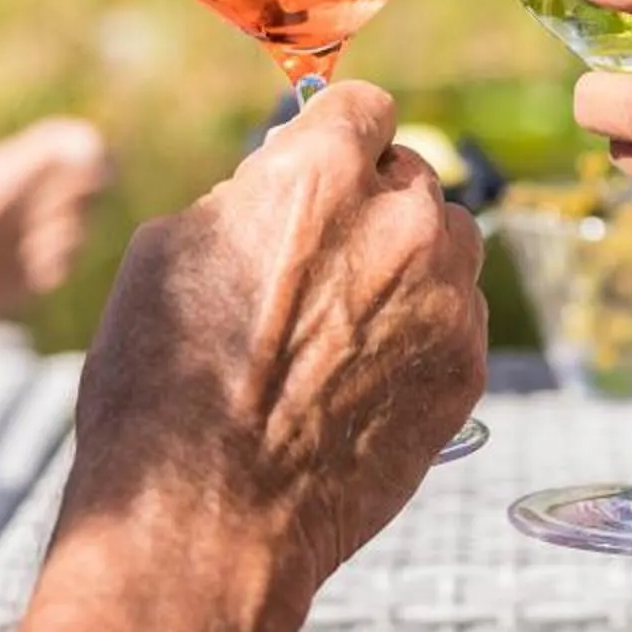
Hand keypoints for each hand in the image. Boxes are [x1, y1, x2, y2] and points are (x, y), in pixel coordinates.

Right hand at [60, 82, 485, 609]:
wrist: (205, 524)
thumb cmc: (164, 391)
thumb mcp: (170, 251)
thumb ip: (249, 196)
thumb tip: (282, 182)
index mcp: (319, 176)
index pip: (365, 107)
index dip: (337, 136)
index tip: (324, 163)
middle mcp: (400, 225)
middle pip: (412, 176)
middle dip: (372, 205)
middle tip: (319, 264)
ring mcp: (446, 302)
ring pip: (449, 245)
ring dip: (409, 266)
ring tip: (342, 328)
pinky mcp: (467, 371)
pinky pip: (459, 319)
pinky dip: (422, 334)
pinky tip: (360, 380)